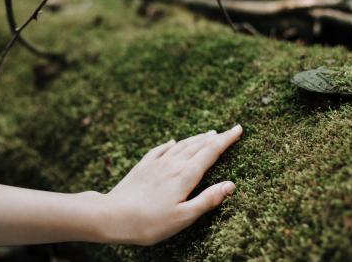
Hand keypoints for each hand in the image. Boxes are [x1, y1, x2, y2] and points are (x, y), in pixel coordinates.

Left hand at [99, 124, 242, 244]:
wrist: (113, 215)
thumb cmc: (150, 222)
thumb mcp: (183, 217)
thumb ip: (207, 200)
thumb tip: (230, 185)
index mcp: (185, 175)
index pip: (211, 152)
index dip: (227, 140)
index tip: (238, 129)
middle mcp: (173, 164)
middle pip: (199, 145)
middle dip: (216, 137)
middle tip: (229, 130)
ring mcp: (157, 163)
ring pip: (182, 145)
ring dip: (197, 138)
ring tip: (208, 133)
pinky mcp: (144, 165)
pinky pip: (160, 149)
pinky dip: (170, 144)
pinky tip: (172, 142)